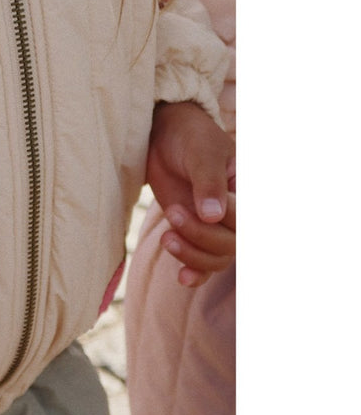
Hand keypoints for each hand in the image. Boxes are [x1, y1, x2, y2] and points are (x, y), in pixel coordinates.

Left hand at [145, 100, 235, 287]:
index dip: (226, 218)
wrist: (166, 136)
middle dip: (201, 235)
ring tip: (166, 238)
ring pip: (217, 257)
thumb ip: (209, 183)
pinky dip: (194, 272)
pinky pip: (202, 262)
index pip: (246, 220)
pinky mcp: (194, 232)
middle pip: (232, 244)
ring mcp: (216, 225)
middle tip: (173, 212)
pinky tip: (182, 278)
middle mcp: (237, 213)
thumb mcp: (201, 153)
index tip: (200, 208)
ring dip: (192, 254)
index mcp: (248, 192)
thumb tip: (213, 217)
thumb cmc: (190, 138)